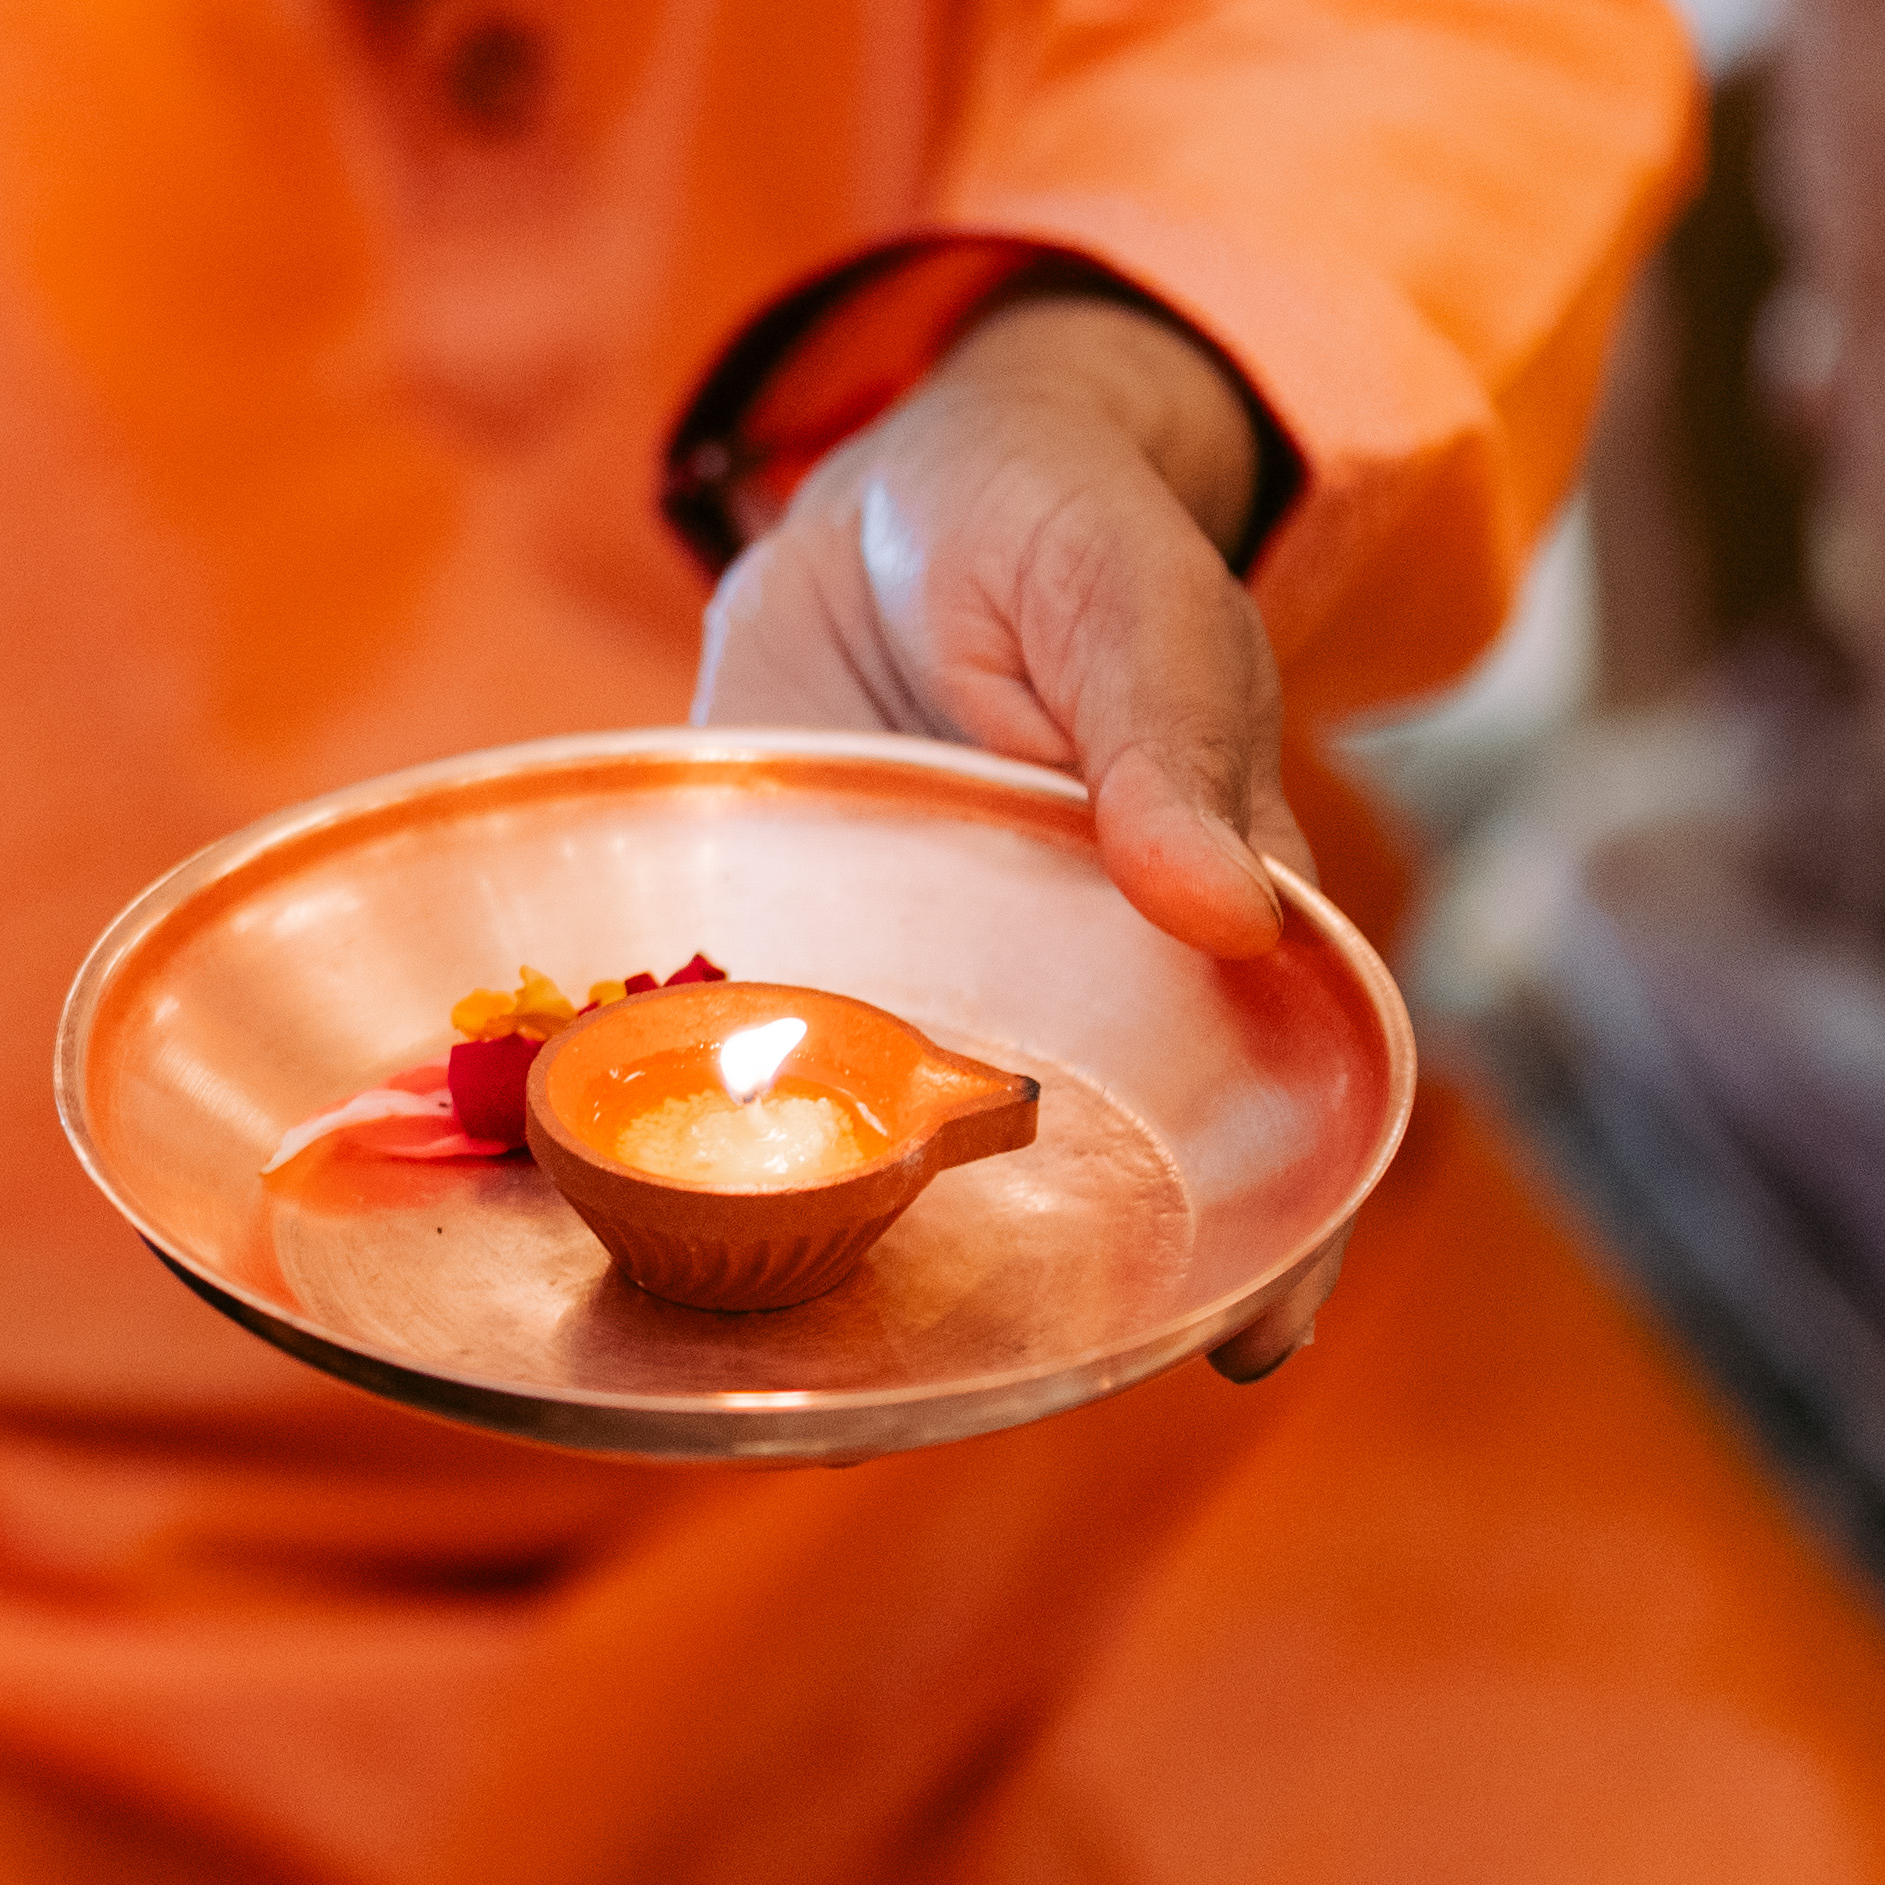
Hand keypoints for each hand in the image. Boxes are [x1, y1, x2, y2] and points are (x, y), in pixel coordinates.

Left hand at [691, 289, 1336, 1380]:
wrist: (906, 493)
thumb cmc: (1072, 544)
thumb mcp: (1135, 604)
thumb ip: (1167, 736)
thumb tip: (1226, 905)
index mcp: (1187, 935)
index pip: (1261, 1115)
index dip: (1269, 1241)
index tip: (1250, 1347)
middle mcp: (1048, 996)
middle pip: (1058, 1177)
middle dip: (1019, 1290)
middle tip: (953, 1390)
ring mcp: (901, 983)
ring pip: (876, 1146)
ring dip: (827, 1241)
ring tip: (780, 1365)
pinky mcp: (768, 943)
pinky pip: (728, 1050)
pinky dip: (677, 1118)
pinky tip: (615, 1200)